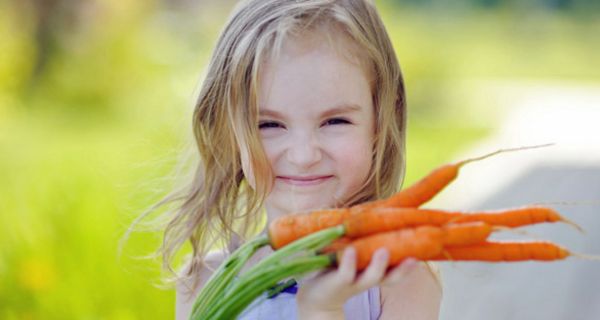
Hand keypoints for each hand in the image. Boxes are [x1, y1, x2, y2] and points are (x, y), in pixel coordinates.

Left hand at [296, 247, 418, 318]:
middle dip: (403, 269)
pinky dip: (349, 262)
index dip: (411, 263)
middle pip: (391, 277)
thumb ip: (369, 237)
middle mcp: (369, 278)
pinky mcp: (337, 281)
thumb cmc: (338, 266)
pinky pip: (346, 273)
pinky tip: (351, 250)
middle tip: (413, 258)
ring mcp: (355, 281)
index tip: (426, 251)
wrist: (315, 293)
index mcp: (377, 271)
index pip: (399, 268)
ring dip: (379, 265)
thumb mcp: (357, 251)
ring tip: (384, 251)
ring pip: (371, 276)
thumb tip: (385, 208)